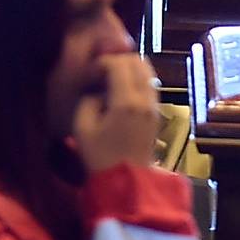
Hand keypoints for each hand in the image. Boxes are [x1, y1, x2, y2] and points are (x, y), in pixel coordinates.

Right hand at [72, 54, 161, 172]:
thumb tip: (97, 88)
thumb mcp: (82, 128)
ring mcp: (154, 105)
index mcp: (126, 102)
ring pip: (147, 70)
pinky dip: (136, 79)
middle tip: (100, 72)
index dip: (102, 63)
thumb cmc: (100, 156)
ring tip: (109, 80)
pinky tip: (120, 91)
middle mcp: (145, 99)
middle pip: (137, 61)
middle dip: (117, 60)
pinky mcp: (157, 111)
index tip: (90, 74)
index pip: (119, 64)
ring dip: (129, 68)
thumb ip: (88, 100)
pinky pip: (150, 83)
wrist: (126, 179)